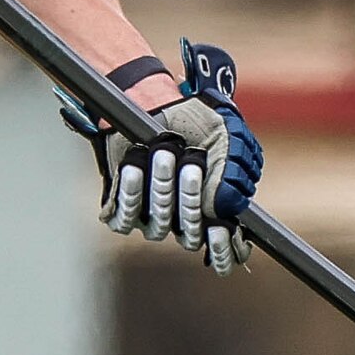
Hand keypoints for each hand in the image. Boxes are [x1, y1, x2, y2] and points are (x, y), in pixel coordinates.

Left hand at [71, 39, 261, 275]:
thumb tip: (225, 206)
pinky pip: (125, 217)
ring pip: (160, 224)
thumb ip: (230, 170)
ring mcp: (154, 218)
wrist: (154, 104)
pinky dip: (131, 192)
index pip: (226, 251)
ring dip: (163, 188)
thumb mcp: (224, 136)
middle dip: (191, 201)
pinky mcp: (124, 210)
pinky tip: (134, 167)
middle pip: (191, 236)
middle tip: (191, 168)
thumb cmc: (194, 122)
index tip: (222, 229)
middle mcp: (185, 221)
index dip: (225, 250)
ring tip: (164, 153)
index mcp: (215, 212)